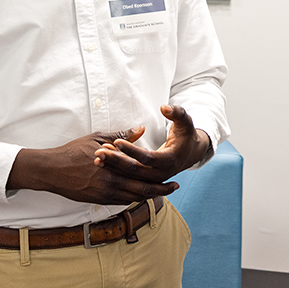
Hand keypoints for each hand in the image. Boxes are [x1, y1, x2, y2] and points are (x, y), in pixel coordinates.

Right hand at [6, 128, 178, 205]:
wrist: (51, 170)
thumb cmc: (73, 151)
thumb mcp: (97, 138)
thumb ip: (122, 136)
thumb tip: (141, 129)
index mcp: (113, 167)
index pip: (142, 175)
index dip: (160, 178)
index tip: (172, 176)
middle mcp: (110, 184)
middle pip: (142, 191)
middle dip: (161, 190)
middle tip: (174, 187)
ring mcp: (104, 194)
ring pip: (133, 198)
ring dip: (148, 196)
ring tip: (162, 192)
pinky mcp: (97, 200)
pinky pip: (120, 202)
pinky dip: (133, 198)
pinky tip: (140, 194)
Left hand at [93, 105, 210, 183]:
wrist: (191, 153)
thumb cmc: (186, 134)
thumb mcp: (185, 121)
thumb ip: (177, 113)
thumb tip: (164, 107)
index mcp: (170, 160)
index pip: (147, 158)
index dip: (132, 150)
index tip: (117, 141)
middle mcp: (161, 174)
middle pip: (135, 170)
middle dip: (116, 161)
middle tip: (99, 151)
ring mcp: (154, 179)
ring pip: (130, 177)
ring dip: (113, 167)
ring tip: (98, 155)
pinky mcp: (147, 181)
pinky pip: (130, 178)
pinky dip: (117, 170)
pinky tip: (103, 161)